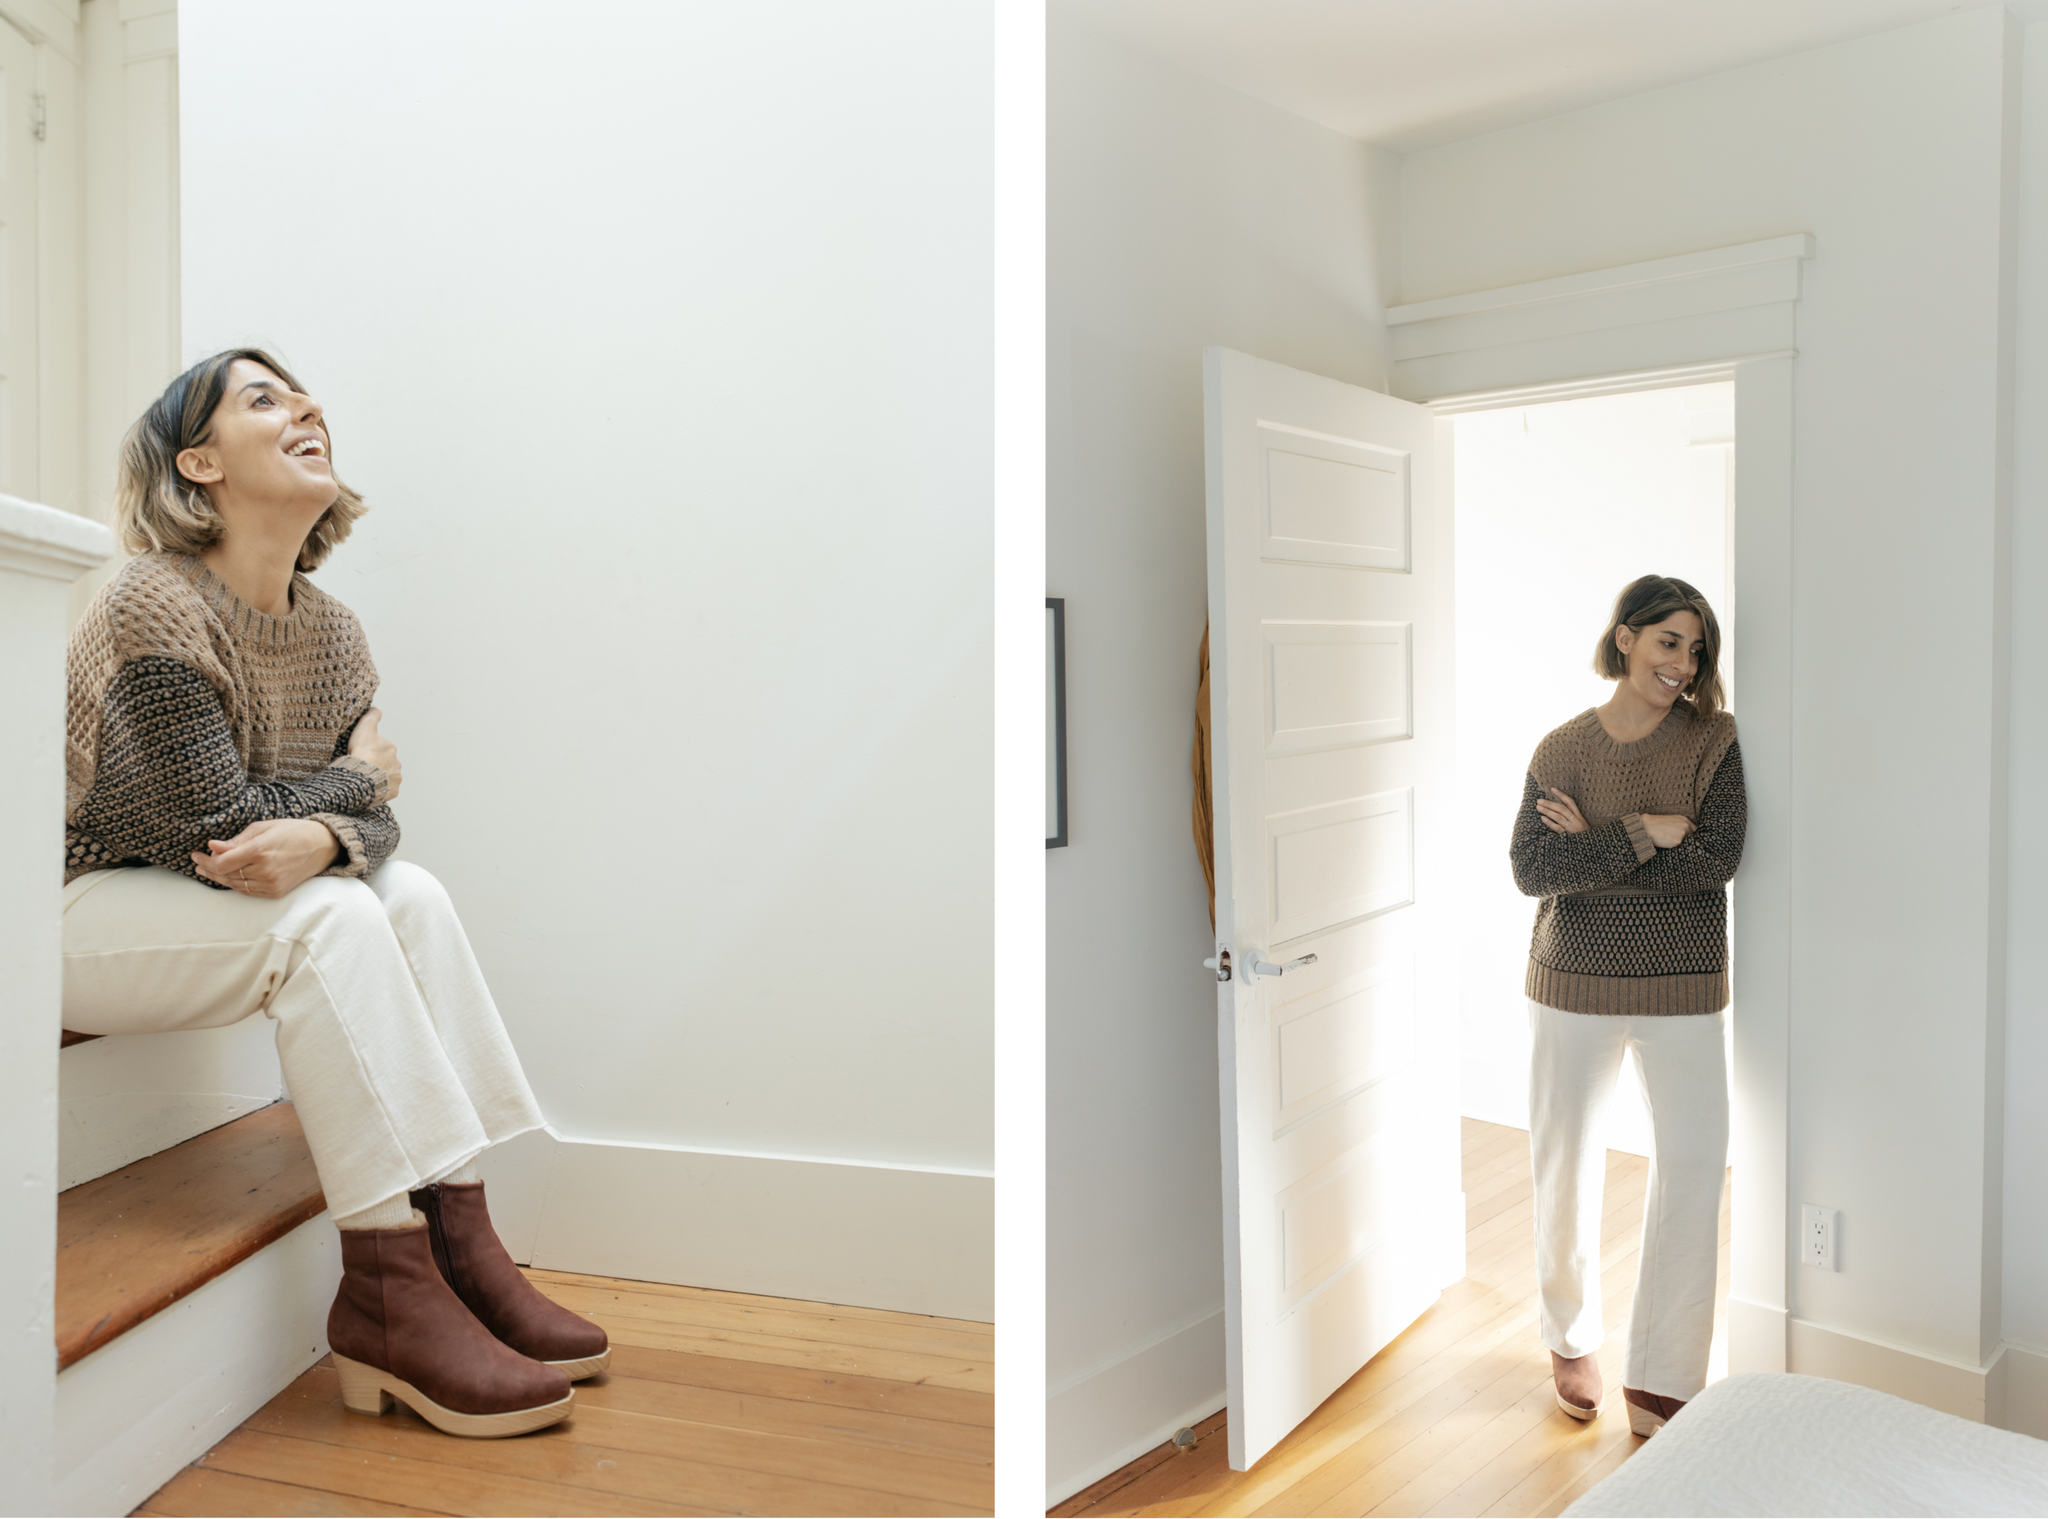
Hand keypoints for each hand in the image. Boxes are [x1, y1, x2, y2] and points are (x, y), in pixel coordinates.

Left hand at [191, 819, 340, 896]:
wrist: (322, 846)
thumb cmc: (292, 831)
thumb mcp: (263, 828)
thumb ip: (236, 840)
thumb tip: (212, 846)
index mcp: (259, 850)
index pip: (221, 863)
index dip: (205, 860)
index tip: (196, 854)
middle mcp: (264, 870)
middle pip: (224, 875)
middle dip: (208, 869)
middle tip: (198, 862)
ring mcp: (271, 883)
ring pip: (234, 885)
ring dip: (219, 878)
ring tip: (208, 870)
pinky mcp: (276, 892)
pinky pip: (247, 891)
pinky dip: (235, 884)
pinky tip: (228, 877)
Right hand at [348, 707, 402, 799]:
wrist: (362, 776)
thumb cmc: (362, 753)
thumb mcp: (365, 728)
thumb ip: (372, 716)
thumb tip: (377, 708)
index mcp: (391, 748)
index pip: (382, 748)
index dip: (371, 750)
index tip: (362, 753)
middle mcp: (397, 763)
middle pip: (386, 762)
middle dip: (377, 764)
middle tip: (363, 766)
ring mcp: (396, 778)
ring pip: (388, 776)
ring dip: (379, 777)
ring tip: (365, 778)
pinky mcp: (393, 791)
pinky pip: (388, 790)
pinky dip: (381, 789)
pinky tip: (371, 787)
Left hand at [1536, 787, 1588, 834]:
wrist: (1590, 848)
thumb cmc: (1584, 836)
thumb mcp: (1582, 825)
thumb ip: (1573, 817)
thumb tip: (1558, 809)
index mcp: (1579, 816)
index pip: (1570, 802)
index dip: (1561, 795)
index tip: (1552, 789)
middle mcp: (1576, 821)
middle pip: (1562, 809)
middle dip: (1550, 804)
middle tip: (1539, 800)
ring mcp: (1572, 828)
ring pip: (1559, 817)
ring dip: (1548, 811)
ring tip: (1538, 807)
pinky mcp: (1568, 836)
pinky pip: (1558, 828)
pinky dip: (1550, 823)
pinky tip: (1542, 818)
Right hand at [1642, 814, 1695, 848]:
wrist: (1646, 826)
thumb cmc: (1656, 823)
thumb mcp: (1671, 820)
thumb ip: (1681, 825)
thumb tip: (1687, 833)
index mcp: (1684, 819)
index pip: (1694, 830)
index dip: (1689, 834)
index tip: (1685, 837)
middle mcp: (1685, 825)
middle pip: (1691, 837)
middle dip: (1685, 839)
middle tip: (1674, 839)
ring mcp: (1682, 833)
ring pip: (1685, 842)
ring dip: (1680, 843)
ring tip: (1668, 839)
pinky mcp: (1678, 841)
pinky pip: (1678, 846)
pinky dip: (1673, 845)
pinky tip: (1666, 841)